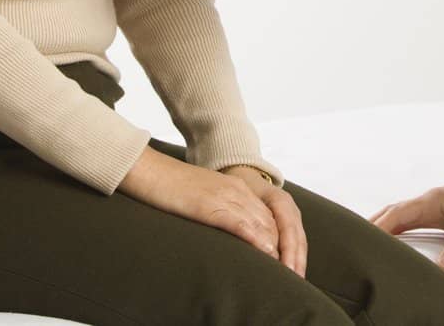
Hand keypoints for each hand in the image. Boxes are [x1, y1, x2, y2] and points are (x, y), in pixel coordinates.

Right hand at [117, 147, 301, 272]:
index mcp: (237, 188)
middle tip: (293, 272)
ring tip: (285, 271)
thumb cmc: (171, 188)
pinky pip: (240, 222)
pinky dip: (255, 239)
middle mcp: (238, 191)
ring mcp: (226, 196)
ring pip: (261, 223)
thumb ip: (220, 211)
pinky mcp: (211, 205)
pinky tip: (265, 252)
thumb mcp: (204, 198)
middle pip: (272, 222)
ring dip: (276, 248)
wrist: (150, 170)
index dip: (281, 241)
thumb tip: (227, 233)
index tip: (287, 263)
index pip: (269, 217)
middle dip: (285, 248)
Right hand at [368, 164, 443, 271]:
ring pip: (399, 214)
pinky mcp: (438, 211)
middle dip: (372, 225)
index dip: (378, 227)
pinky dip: (396, 227)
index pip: (397, 214)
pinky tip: (392, 239)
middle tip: (353, 242)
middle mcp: (427, 200)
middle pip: (392, 212)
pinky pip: (410, 219)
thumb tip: (442, 268)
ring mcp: (431, 205)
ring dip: (382, 225)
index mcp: (432, 200)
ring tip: (365, 241)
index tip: (362, 240)